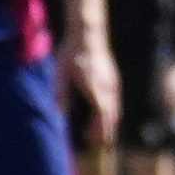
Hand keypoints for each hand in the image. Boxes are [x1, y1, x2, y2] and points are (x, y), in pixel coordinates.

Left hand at [58, 29, 120, 148]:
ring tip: (99, 133)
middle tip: (95, 143)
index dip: (97, 130)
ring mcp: (113, 82)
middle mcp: (107, 86)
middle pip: (111, 116)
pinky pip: (116, 100)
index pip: (101, 115)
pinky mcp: (113, 77)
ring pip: (116, 108)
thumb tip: (59, 112)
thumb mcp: (60, 72)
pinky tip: (103, 115)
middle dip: (104, 131)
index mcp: (95, 87)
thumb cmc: (72, 51)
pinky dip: (111, 112)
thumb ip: (60, 93)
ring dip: (109, 123)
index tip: (89, 140)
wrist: (88, 31)